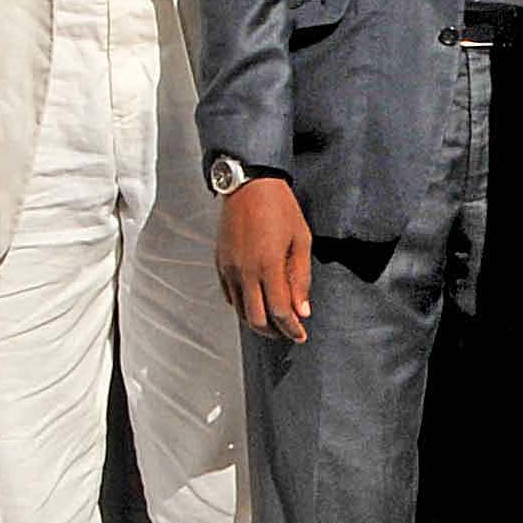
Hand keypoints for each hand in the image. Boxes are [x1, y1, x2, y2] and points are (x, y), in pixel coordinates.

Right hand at [218, 176, 312, 342]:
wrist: (249, 186)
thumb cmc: (281, 209)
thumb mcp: (301, 240)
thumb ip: (301, 278)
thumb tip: (302, 310)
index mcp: (268, 265)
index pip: (279, 311)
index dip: (291, 328)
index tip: (301, 336)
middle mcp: (245, 271)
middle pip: (256, 318)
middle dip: (274, 332)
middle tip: (289, 333)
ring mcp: (229, 269)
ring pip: (240, 310)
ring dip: (257, 322)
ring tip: (275, 323)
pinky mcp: (220, 263)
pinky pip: (230, 295)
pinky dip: (243, 306)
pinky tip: (257, 304)